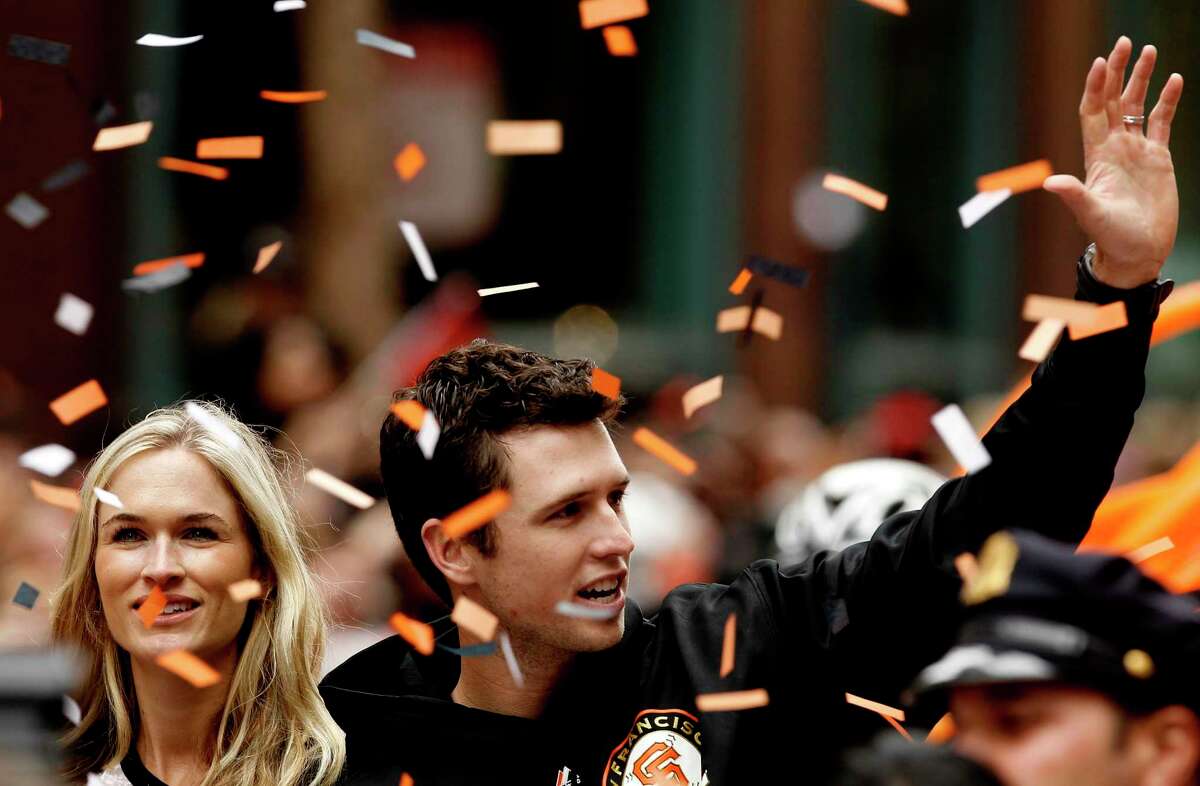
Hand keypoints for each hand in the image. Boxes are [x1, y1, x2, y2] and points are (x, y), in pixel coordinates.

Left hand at [1043, 37, 1183, 288]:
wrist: (1136, 252)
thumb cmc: (1111, 237)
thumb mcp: (1091, 214)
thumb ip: (1073, 196)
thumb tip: (1050, 183)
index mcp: (1096, 156)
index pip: (1092, 111)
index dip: (1094, 87)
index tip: (1100, 62)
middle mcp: (1114, 148)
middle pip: (1113, 100)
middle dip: (1117, 72)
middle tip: (1123, 42)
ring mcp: (1136, 151)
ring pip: (1138, 106)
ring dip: (1142, 79)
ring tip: (1149, 50)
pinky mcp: (1158, 158)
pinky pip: (1163, 123)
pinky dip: (1168, 101)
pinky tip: (1174, 80)